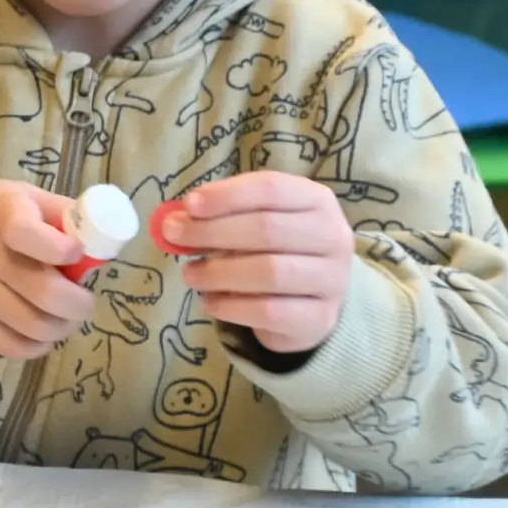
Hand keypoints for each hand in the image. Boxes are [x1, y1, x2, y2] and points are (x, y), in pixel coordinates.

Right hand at [0, 177, 94, 358]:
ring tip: (65, 319)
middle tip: (83, 301)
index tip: (75, 254)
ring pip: (35, 327)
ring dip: (62, 329)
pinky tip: (42, 335)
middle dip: (80, 305)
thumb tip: (97, 237)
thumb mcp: (8, 191)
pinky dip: (36, 347)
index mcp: (0, 214)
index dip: (66, 250)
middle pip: (48, 295)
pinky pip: (10, 346)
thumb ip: (53, 210)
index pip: (33, 237)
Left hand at [160, 171, 356, 355]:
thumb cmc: (276, 251)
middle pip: (269, 229)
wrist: (308, 304)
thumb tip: (174, 220)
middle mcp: (333, 236)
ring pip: (270, 272)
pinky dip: (232, 307)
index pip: (272, 189)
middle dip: (214, 232)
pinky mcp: (320, 318)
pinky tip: (210, 302)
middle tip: (176, 237)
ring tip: (190, 274)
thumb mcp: (253, 224)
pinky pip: (270, 312)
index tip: (190, 205)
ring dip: (219, 272)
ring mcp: (332, 280)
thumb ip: (220, 217)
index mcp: (317, 200)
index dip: (227, 196)